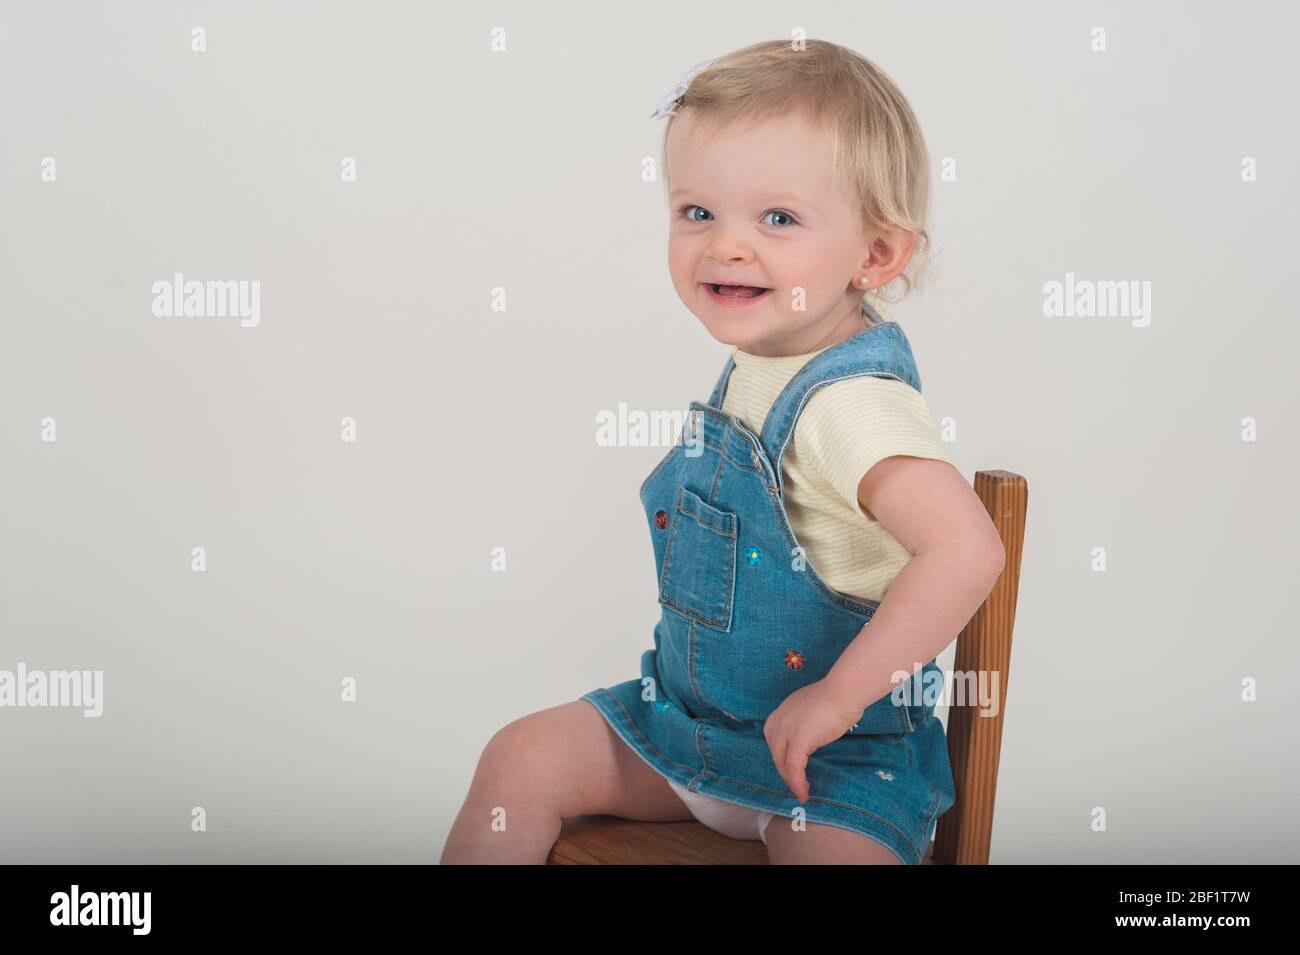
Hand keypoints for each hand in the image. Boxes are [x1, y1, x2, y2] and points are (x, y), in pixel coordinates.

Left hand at [763, 679, 862, 803]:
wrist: (844, 692)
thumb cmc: (837, 697)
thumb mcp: (814, 708)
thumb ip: (807, 721)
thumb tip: (813, 733)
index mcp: (783, 710)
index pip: (772, 736)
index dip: (780, 753)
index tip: (789, 765)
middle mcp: (780, 719)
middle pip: (775, 751)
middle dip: (784, 769)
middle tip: (796, 783)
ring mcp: (787, 730)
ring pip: (782, 762)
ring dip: (790, 780)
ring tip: (800, 791)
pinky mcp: (798, 741)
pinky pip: (794, 768)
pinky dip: (797, 782)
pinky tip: (803, 792)